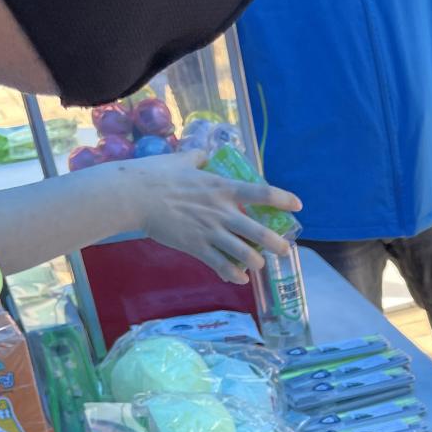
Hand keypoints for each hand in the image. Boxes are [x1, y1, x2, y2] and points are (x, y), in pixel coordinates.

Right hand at [118, 150, 302, 283]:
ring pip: (244, 254)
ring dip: (256, 262)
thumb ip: (198, 157)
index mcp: (222, 188)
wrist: (133, 196)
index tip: (298, 205)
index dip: (284, 199)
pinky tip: (238, 279)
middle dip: (277, 244)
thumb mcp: (182, 160)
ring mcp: (210, 231)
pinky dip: (232, 275)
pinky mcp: (196, 247)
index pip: (262, 193)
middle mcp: (222, 212)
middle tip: (285, 250)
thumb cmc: (156, 174)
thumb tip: (203, 153)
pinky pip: (221, 266)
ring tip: (258, 265)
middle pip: (260, 232)